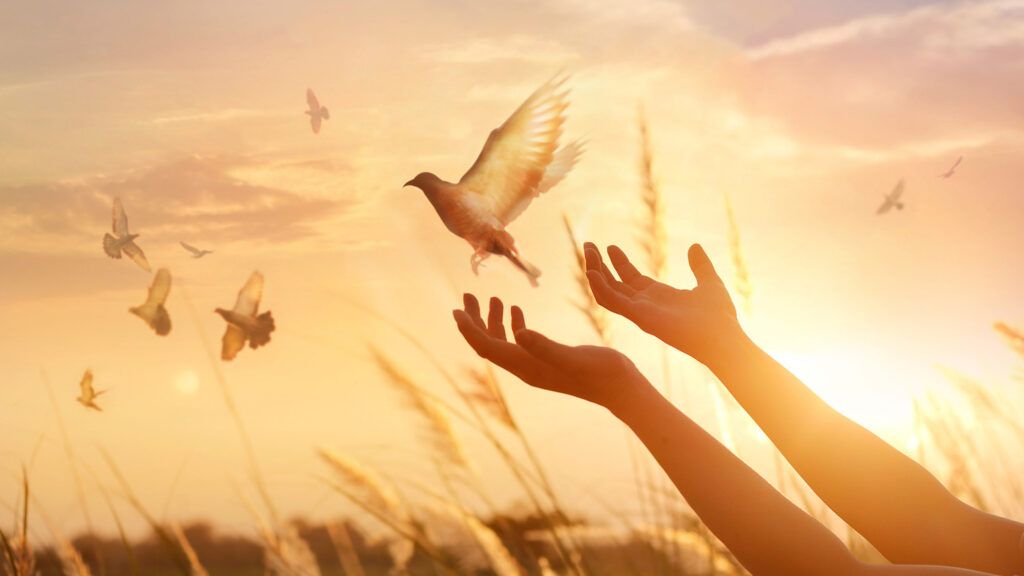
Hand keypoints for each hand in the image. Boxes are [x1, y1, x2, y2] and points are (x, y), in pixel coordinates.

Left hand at [452, 294, 651, 410]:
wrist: (622, 389)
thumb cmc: (602, 372)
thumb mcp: (573, 356)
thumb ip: (544, 346)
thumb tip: (517, 333)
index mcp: (527, 367)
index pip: (487, 348)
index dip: (469, 329)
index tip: (457, 309)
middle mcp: (526, 368)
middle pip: (489, 344)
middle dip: (475, 321)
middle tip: (467, 295)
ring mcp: (536, 365)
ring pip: (503, 342)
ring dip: (493, 321)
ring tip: (491, 297)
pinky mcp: (547, 360)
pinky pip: (520, 342)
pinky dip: (513, 325)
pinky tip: (515, 309)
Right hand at [584, 242, 742, 368]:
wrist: (723, 335)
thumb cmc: (719, 316)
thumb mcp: (710, 282)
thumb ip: (700, 266)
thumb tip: (695, 247)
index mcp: (658, 297)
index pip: (631, 278)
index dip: (619, 263)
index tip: (610, 247)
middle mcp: (645, 305)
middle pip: (614, 284)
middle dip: (599, 265)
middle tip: (588, 245)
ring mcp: (640, 312)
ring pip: (607, 291)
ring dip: (595, 271)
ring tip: (587, 251)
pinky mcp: (639, 316)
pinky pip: (612, 302)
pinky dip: (599, 287)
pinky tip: (592, 272)